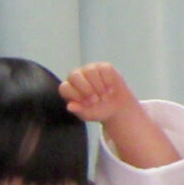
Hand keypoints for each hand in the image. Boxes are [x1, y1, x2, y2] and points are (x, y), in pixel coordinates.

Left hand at [60, 61, 177, 169]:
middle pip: (76, 75)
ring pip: (90, 71)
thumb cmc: (101, 114)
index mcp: (69, 91)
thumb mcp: (91, 117)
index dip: (77, 95)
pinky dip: (108, 80)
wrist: (118, 110)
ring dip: (100, 85)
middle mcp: (77, 78)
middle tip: (97, 99)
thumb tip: (71, 107)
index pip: (65, 86)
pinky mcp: (104, 67)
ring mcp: (90, 71)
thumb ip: (81, 112)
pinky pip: (104, 69)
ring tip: (105, 95)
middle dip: (89, 89)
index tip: (88, 103)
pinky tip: (111, 87)